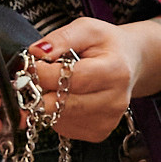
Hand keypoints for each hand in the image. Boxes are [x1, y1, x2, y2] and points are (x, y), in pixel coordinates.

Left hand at [30, 17, 160, 143]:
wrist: (130, 64)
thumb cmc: (108, 45)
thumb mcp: (88, 29)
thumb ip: (62, 38)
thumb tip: (37, 53)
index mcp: (115, 71)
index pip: (71, 79)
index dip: (43, 73)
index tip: (30, 64)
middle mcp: (115, 100)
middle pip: (62, 104)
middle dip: (39, 91)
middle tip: (32, 78)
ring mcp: (108, 120)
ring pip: (58, 119)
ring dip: (46, 103)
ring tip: (53, 85)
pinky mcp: (99, 132)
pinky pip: (63, 127)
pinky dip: (56, 113)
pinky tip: (65, 98)